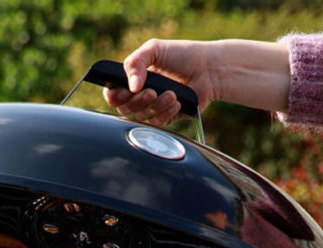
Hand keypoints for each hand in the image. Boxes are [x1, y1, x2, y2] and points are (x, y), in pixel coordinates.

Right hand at [102, 38, 290, 125]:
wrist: (209, 69)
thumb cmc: (182, 55)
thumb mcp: (155, 49)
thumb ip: (135, 62)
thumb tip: (130, 86)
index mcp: (132, 79)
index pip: (113, 95)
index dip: (114, 96)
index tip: (123, 91)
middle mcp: (139, 96)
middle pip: (125, 109)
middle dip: (138, 101)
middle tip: (152, 90)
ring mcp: (152, 109)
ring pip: (142, 117)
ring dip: (156, 105)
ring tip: (172, 93)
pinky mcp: (165, 119)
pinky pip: (157, 124)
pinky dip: (166, 113)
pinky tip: (177, 102)